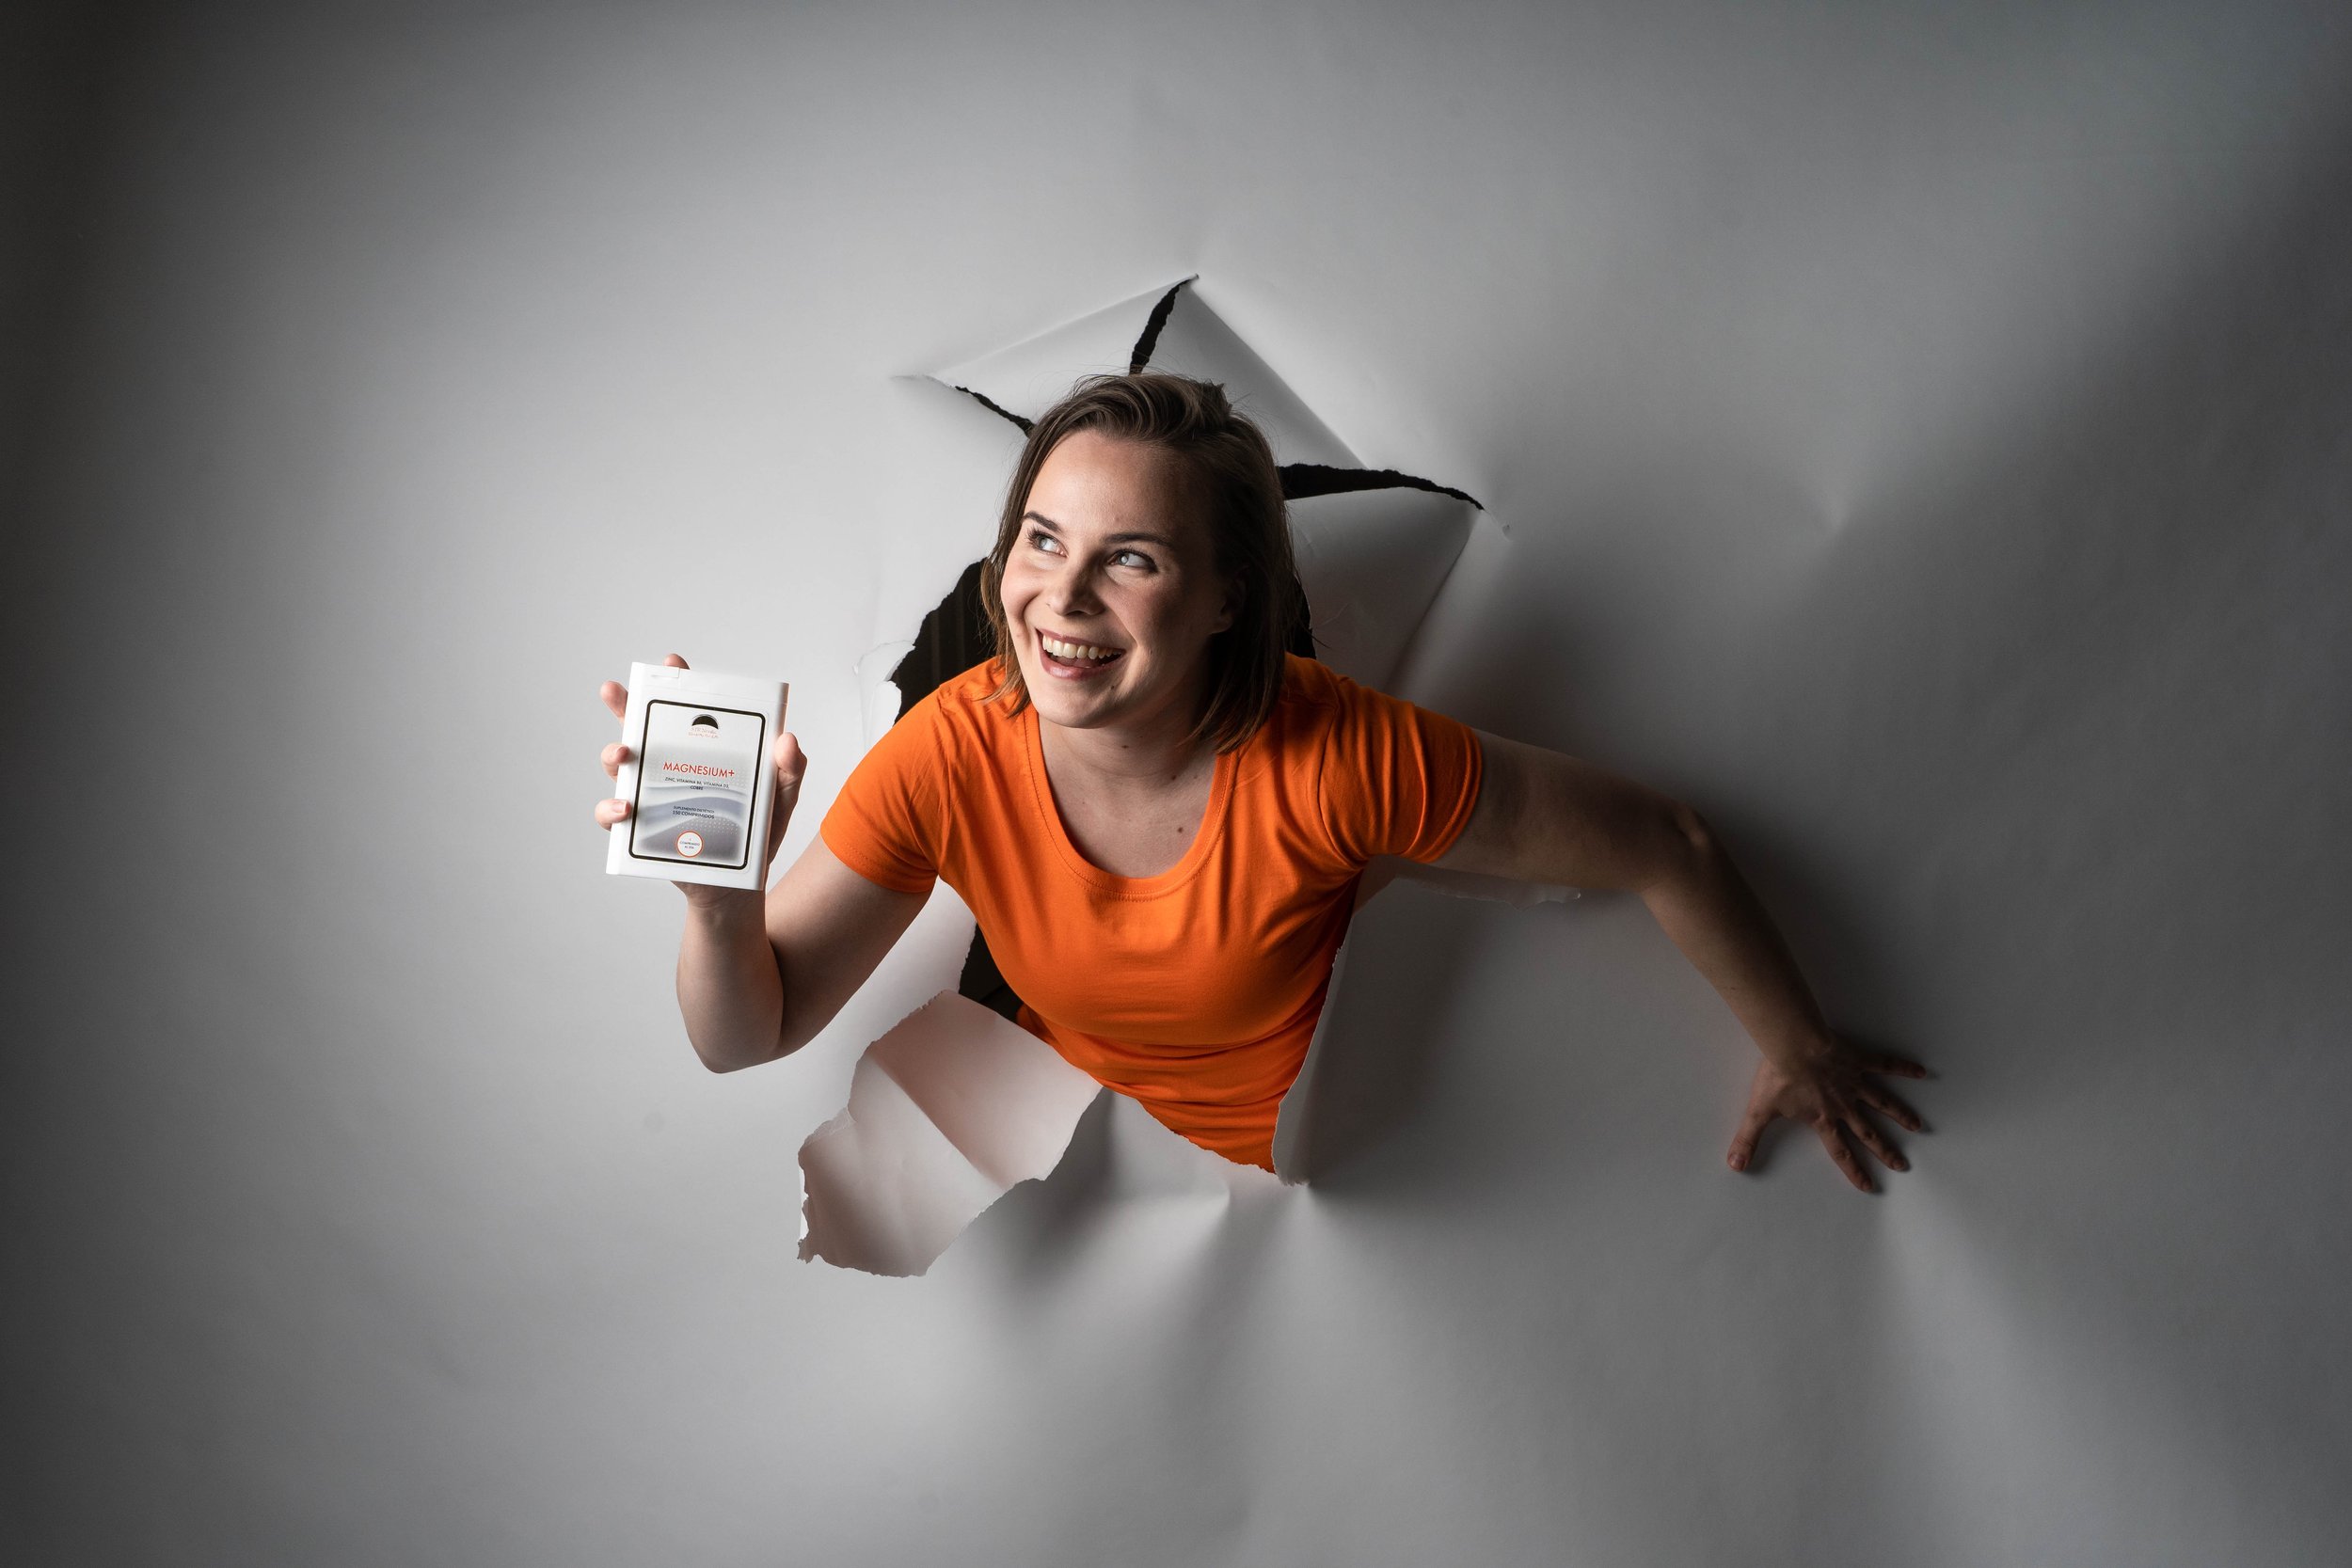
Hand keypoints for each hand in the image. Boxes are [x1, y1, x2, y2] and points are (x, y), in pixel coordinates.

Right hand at [592, 653, 807, 901]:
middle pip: (639, 727)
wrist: (738, 886)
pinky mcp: (639, 829)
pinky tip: (626, 807)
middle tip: (614, 692)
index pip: (686, 710)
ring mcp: (650, 794)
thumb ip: (789, 771)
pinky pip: (613, 815)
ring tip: (623, 753)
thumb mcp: (781, 800)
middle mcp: (669, 765)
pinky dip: (612, 809)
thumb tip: (787, 741)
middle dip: (623, 705)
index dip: (676, 683)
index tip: (672, 663)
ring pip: (619, 766)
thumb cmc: (757, 834)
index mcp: (702, 750)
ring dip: (613, 754)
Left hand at [1726, 1036, 1928, 1193]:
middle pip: (1868, 1133)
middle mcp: (1844, 1105)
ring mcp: (1854, 1083)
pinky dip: (1903, 1067)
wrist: (1793, 1046)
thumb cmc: (1778, 1076)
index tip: (1869, 1185)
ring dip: (1901, 1115)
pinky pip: (1885, 1064)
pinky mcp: (1859, 1061)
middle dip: (1885, 1151)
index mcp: (1823, 1119)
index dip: (1853, 1170)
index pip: (1840, 1152)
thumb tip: (1734, 1165)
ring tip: (1918, 1126)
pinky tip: (1920, 1072)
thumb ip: (1748, 1139)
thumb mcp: (1759, 1111)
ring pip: (1883, 1103)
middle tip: (1903, 1165)